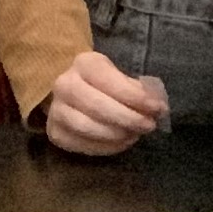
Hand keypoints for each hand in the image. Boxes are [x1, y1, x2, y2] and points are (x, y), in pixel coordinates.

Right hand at [44, 52, 171, 155]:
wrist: (71, 93)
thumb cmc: (103, 84)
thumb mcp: (119, 76)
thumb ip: (137, 90)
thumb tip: (156, 107)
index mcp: (84, 64)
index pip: (109, 80)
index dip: (135, 97)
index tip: (157, 108)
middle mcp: (64, 84)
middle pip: (97, 106)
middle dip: (128, 118)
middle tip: (149, 126)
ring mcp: (56, 110)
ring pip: (87, 127)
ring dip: (117, 135)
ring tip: (135, 135)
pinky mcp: (55, 133)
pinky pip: (82, 145)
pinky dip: (106, 147)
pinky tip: (122, 142)